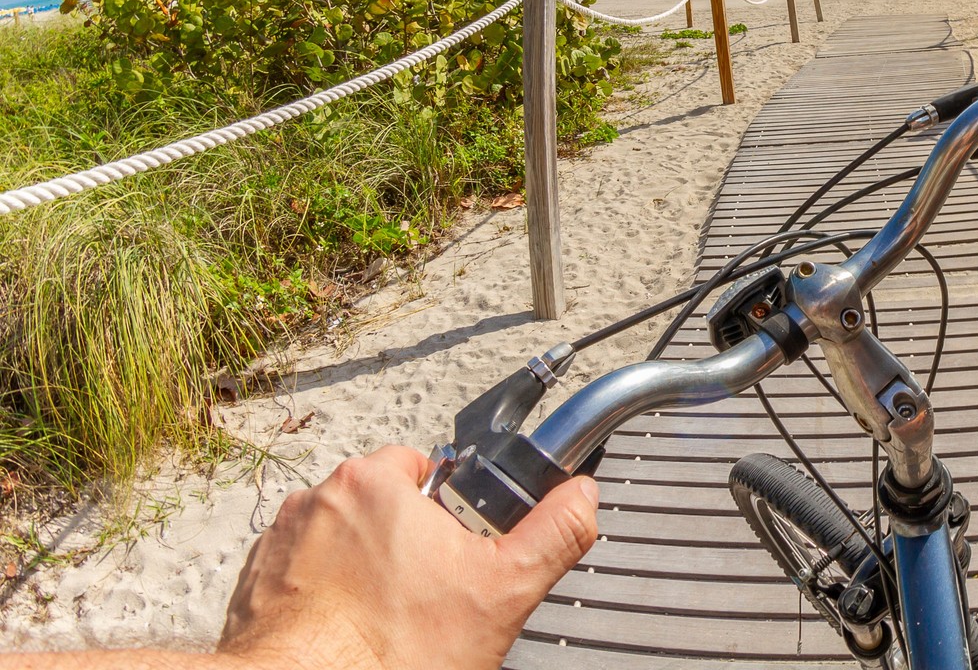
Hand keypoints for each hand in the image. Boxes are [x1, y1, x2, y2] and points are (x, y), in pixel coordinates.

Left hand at [218, 446, 597, 669]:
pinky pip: (301, 578)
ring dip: (360, 571)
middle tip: (425, 598)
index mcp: (374, 483)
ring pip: (340, 542)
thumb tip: (581, 496)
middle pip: (381, 506)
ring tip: (384, 623)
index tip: (456, 555)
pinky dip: (321, 601)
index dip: (449, 513)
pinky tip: (346, 636)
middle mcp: (318, 500)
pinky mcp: (253, 586)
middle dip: (404, 545)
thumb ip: (552, 533)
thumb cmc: (388, 653)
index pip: (424, 469)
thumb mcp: (502, 591)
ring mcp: (279, 543)